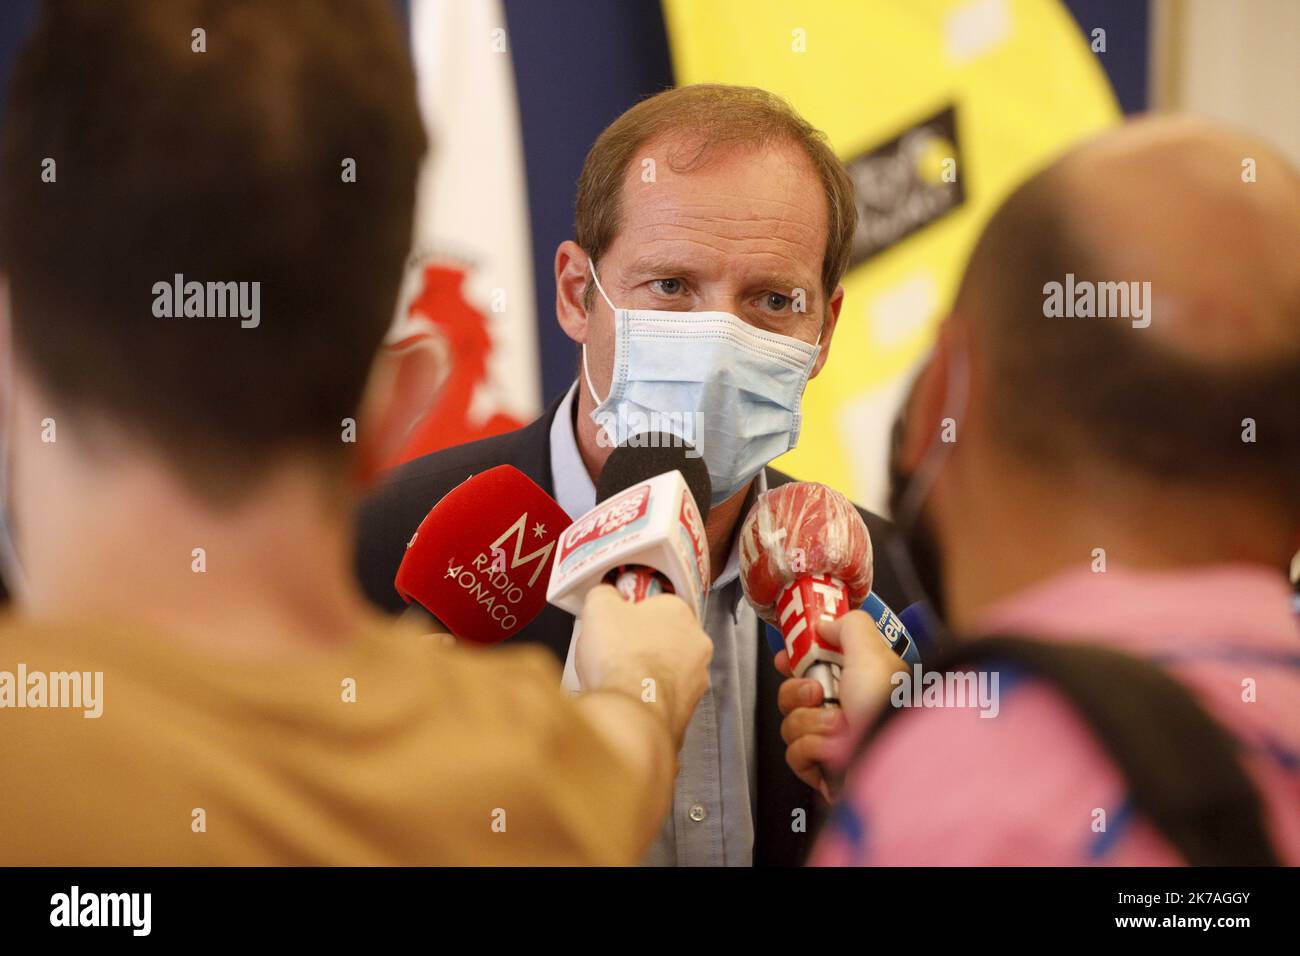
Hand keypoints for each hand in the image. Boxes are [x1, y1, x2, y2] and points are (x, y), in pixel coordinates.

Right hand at [576, 585, 712, 747]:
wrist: (631, 714)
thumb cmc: (619, 656)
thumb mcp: (599, 607)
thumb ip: (604, 594)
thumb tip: (605, 595)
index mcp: (680, 611)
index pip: (657, 605)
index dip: (632, 614)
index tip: (615, 624)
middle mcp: (697, 643)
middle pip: (665, 637)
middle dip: (642, 643)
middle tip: (614, 652)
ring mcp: (697, 678)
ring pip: (668, 669)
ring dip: (647, 672)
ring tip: (619, 680)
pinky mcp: (690, 708)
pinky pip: (665, 696)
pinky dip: (649, 697)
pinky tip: (629, 700)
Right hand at [776, 610, 906, 800]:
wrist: (892, 761)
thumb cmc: (887, 708)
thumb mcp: (870, 650)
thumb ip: (848, 626)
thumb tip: (825, 624)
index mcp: (857, 681)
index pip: (815, 666)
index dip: (794, 661)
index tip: (785, 659)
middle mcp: (846, 710)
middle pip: (793, 693)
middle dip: (798, 691)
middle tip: (819, 693)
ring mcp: (834, 742)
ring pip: (791, 723)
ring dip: (810, 722)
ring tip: (838, 726)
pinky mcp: (824, 770)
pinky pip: (795, 753)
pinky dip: (811, 748)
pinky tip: (833, 749)